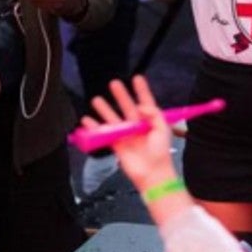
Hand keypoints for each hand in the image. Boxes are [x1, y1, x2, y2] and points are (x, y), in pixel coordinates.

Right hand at [80, 76, 177, 190]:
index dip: (142, 90)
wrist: (152, 173)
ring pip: (114, 118)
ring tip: (96, 100)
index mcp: (151, 121)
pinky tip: (88, 121)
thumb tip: (140, 105)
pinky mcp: (117, 144)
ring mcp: (126, 135)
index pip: (146, 101)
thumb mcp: (162, 129)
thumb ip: (153, 114)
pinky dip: (95, 128)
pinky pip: (104, 134)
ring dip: (105, 109)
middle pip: (127, 107)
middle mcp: (138, 126)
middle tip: (114, 83)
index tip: (137, 78)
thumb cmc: (160, 153)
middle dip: (120, 95)